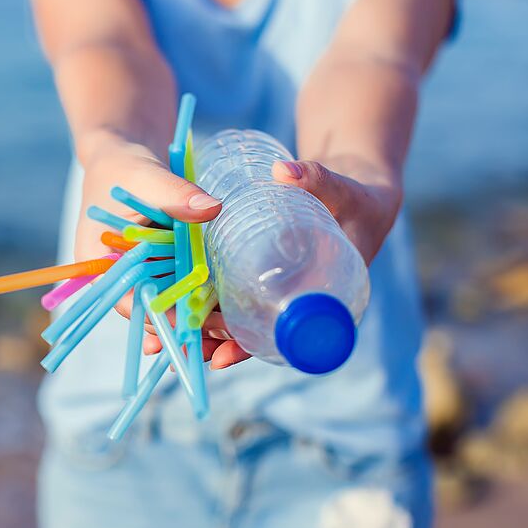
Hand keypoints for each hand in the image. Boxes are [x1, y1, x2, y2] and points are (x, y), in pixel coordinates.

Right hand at [76, 133, 251, 367]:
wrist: (122, 153)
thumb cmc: (124, 166)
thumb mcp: (146, 176)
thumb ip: (176, 194)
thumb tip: (213, 209)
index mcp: (99, 263)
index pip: (129, 302)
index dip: (162, 319)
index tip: (195, 328)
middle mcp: (118, 276)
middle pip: (151, 312)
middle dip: (184, 330)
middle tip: (221, 344)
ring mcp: (140, 272)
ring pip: (168, 306)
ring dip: (196, 321)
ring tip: (230, 338)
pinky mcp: (161, 265)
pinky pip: (179, 289)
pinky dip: (199, 300)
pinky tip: (226, 317)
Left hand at [144, 155, 402, 371]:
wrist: (359, 196)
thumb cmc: (358, 198)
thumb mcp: (342, 191)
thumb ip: (317, 180)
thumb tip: (281, 170)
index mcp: (322, 300)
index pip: (282, 336)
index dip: (251, 347)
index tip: (222, 356)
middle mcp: (296, 303)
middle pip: (250, 333)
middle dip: (215, 342)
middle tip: (181, 347)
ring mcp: (278, 290)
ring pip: (237, 318)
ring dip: (204, 328)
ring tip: (168, 334)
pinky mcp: (263, 275)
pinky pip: (233, 295)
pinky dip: (207, 303)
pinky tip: (176, 305)